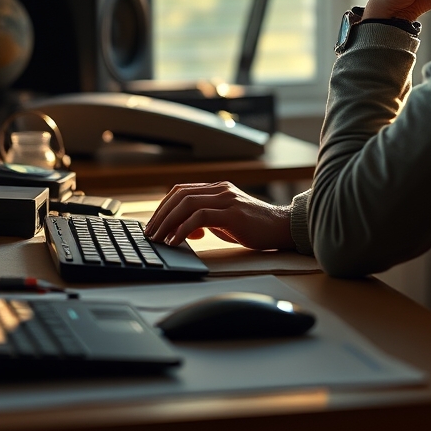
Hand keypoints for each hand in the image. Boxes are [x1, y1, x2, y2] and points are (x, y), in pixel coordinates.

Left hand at [144, 181, 293, 249]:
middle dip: (161, 215)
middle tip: (150, 233)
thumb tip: (185, 230)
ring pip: (187, 203)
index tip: (153, 224)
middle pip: (180, 195)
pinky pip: (201, 217)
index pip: (182, 191)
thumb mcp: (226, 220)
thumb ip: (206, 220)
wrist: (281, 228)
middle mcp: (220, 190)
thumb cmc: (254, 227)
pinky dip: (184, 228)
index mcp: (217, 189)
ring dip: (168, 222)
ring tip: (159, 238)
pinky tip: (176, 241)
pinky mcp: (232, 213)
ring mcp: (227, 199)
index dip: (164, 206)